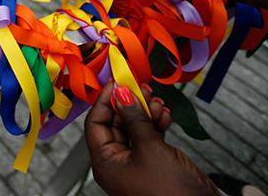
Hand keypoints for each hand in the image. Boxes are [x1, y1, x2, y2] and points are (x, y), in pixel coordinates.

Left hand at [86, 82, 219, 195]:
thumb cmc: (172, 191)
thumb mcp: (151, 149)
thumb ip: (134, 119)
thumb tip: (121, 94)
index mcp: (105, 163)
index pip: (95, 123)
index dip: (105, 100)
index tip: (117, 81)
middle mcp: (117, 163)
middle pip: (115, 123)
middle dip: (129, 103)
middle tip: (141, 87)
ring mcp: (136, 164)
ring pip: (134, 128)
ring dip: (145, 112)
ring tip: (157, 101)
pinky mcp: (154, 164)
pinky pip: (149, 138)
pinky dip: (156, 124)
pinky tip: (165, 115)